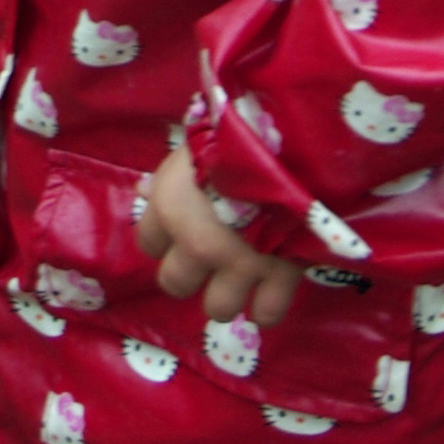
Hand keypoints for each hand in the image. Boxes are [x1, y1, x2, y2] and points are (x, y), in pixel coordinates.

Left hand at [135, 143, 303, 326]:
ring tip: (242, 273)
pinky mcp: (280, 274)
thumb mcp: (195, 147)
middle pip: (175, 284)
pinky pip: (266, 312)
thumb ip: (169, 177)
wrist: (299, 135)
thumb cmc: (239, 130)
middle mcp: (198, 245)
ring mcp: (239, 264)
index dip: (164, 237)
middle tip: (211, 255)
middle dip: (191, 272)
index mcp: (171, 208)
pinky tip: (271, 286)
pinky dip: (268, 304)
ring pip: (218, 308)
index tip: (179, 228)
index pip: (147, 243)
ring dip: (228, 293)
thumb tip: (144, 193)